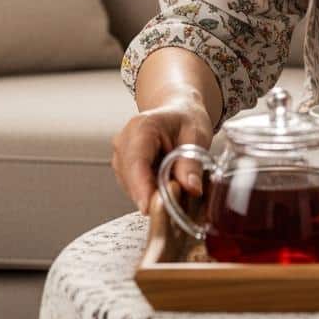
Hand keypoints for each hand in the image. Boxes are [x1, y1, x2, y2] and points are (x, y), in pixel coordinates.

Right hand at [110, 96, 213, 214]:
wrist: (179, 110)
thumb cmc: (187, 118)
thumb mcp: (197, 135)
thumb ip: (192, 162)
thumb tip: (192, 189)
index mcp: (142, 127)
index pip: (137, 163)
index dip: (142, 187)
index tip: (150, 208)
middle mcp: (124, 141)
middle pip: (131, 178)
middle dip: (151, 194)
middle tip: (177, 202)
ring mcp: (120, 155)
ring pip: (131, 186)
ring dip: (151, 193)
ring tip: (176, 186)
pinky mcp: (123, 167)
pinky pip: (134, 186)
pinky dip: (150, 190)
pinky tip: (166, 184)